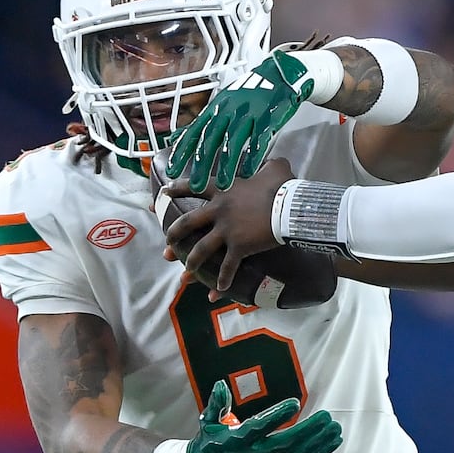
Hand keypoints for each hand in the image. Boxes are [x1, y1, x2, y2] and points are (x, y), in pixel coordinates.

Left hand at [165, 158, 292, 294]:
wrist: (289, 207)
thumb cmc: (282, 187)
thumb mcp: (275, 169)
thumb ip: (271, 165)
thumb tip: (277, 162)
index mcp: (223, 192)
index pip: (194, 187)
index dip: (177, 188)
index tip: (164, 192)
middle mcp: (219, 211)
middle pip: (188, 223)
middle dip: (173, 233)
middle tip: (167, 241)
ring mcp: (227, 231)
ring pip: (200, 250)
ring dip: (191, 262)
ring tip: (185, 274)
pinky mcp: (239, 248)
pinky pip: (227, 268)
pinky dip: (222, 281)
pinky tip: (218, 290)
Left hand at [166, 51, 313, 193]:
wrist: (280, 73)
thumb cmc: (250, 91)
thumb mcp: (222, 101)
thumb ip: (202, 121)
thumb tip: (178, 136)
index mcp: (216, 107)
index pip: (194, 131)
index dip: (182, 151)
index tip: (172, 169)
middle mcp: (229, 110)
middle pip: (212, 139)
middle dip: (202, 163)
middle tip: (195, 184)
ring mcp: (249, 113)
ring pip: (234, 141)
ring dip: (227, 165)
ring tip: (223, 184)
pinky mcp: (269, 117)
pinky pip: (259, 139)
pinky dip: (254, 157)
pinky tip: (249, 172)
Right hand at [186, 379, 341, 452]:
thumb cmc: (210, 444)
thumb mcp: (208, 423)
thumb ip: (217, 404)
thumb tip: (221, 384)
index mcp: (235, 441)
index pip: (257, 428)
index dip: (276, 416)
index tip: (295, 403)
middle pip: (283, 445)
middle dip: (307, 432)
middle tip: (327, 417)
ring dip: (317, 443)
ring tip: (335, 429)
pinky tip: (332, 443)